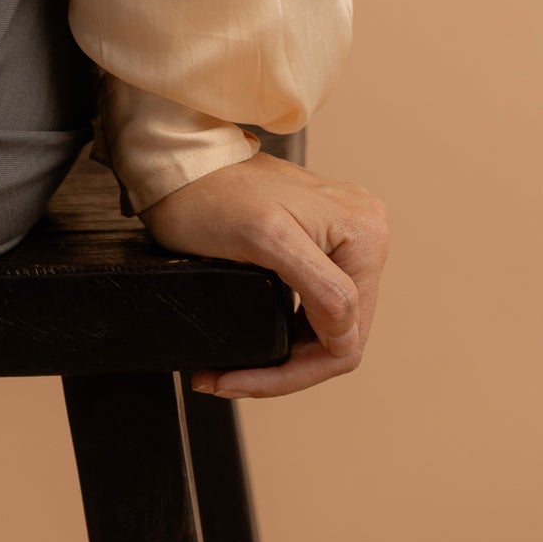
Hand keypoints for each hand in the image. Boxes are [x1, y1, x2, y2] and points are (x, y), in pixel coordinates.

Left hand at [142, 150, 388, 398]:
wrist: (178, 161)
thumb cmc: (210, 192)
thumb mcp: (266, 239)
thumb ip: (322, 287)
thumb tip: (346, 335)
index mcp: (364, 235)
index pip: (346, 338)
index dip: (294, 371)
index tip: (234, 380)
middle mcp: (364, 235)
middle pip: (336, 336)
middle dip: (284, 368)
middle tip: (226, 380)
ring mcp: (340, 239)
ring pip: (323, 326)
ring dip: (282, 356)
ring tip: (231, 372)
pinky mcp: (316, 243)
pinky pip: (311, 304)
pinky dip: (282, 331)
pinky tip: (250, 347)